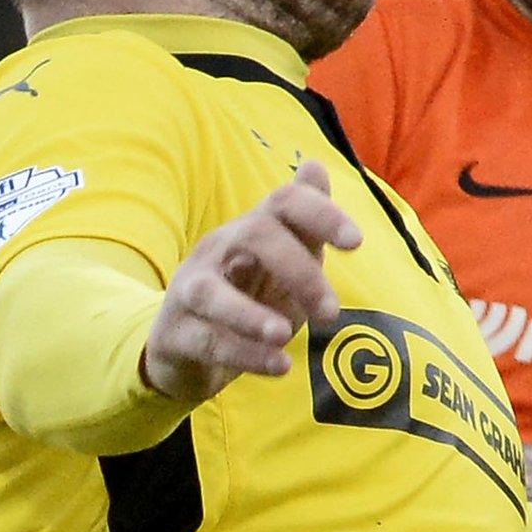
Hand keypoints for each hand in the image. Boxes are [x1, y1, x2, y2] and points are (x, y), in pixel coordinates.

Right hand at [142, 161, 359, 402]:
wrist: (187, 348)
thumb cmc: (246, 296)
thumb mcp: (282, 261)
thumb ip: (304, 223)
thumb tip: (315, 165)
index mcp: (251, 229)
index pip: (285, 201)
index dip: (321, 214)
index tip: (356, 243)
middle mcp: (218, 250)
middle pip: (255, 236)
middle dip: (298, 270)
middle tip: (331, 313)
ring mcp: (189, 291)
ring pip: (210, 292)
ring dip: (250, 315)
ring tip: (285, 335)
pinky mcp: (175, 333)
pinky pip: (206, 341)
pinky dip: (244, 354)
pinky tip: (278, 366)